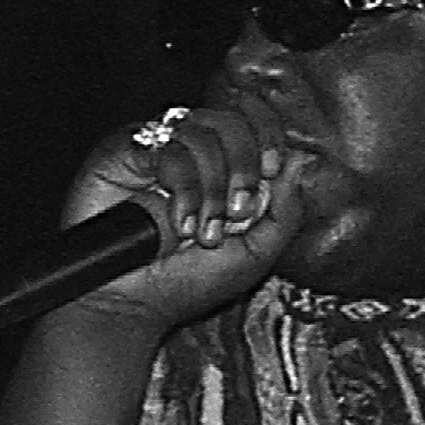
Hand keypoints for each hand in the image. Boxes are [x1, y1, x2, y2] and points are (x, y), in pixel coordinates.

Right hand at [54, 103, 318, 333]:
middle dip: (243, 164)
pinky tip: (178, 223)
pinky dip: (183, 185)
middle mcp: (191, 152)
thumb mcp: (256, 255)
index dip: (267, 133)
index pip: (253, 121)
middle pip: (230, 119)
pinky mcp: (124, 152)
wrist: (132, 305)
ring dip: (212, 185)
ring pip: (200, 130)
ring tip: (200, 231)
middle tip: (237, 211)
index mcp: (224, 167)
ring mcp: (157, 149)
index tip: (272, 168)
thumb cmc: (188, 283)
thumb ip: (286, 211)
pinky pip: (165, 144)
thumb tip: (300, 159)